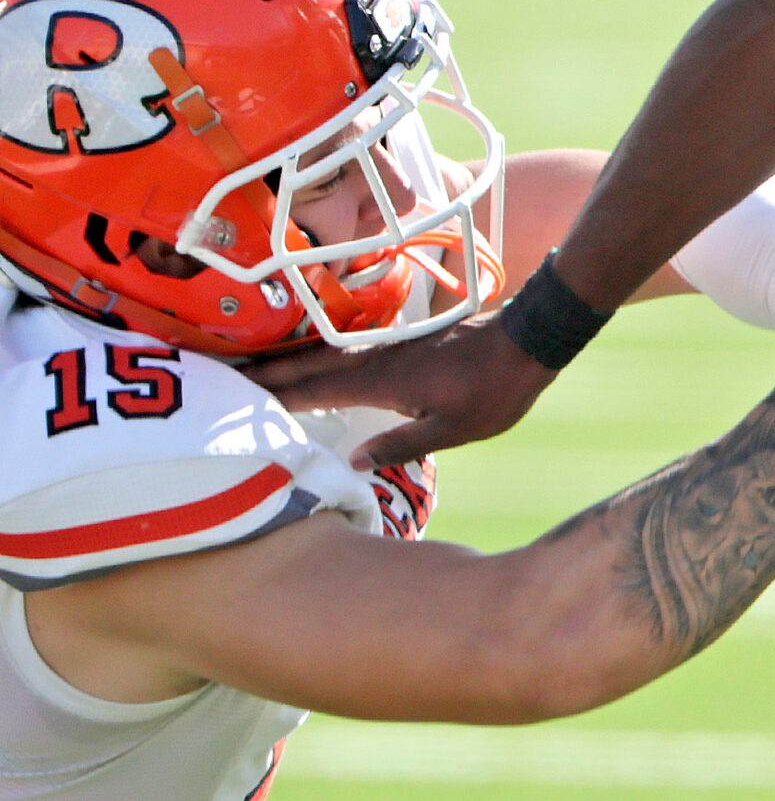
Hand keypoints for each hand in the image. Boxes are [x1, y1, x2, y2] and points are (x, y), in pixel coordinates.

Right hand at [249, 313, 554, 470]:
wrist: (530, 338)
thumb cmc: (495, 390)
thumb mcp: (453, 430)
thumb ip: (402, 444)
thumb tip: (352, 462)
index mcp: (383, 380)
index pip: (314, 390)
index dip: (272, 396)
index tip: (228, 398)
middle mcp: (378, 358)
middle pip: (309, 365)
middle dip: (264, 372)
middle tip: (218, 377)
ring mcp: (390, 346)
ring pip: (325, 354)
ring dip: (287, 360)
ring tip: (250, 370)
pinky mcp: (403, 342)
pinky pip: (348, 350)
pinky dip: (319, 356)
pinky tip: (311, 363)